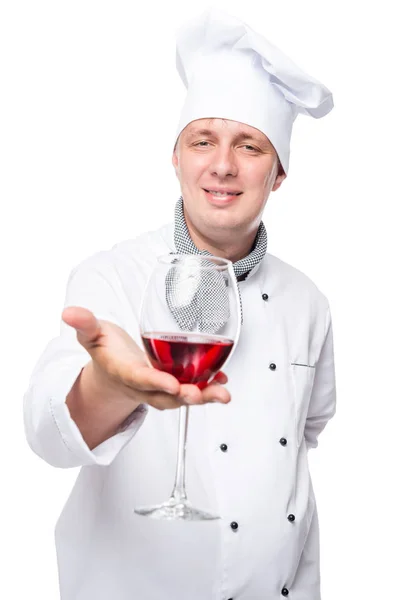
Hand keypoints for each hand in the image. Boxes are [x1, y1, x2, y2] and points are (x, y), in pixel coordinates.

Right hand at [62, 306, 230, 409]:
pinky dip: (209, 387)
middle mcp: (144, 385)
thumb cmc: (107, 351)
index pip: (139, 379)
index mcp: (124, 372)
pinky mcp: (174, 385)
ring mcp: (161, 388)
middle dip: (184, 397)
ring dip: (204, 396)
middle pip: (165, 396)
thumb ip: (85, 324)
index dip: (155, 382)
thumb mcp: (93, 335)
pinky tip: (224, 379)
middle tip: (201, 394)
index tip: (172, 384)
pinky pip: (193, 389)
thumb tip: (68, 312)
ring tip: (223, 393)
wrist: (113, 373)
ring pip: (182, 397)